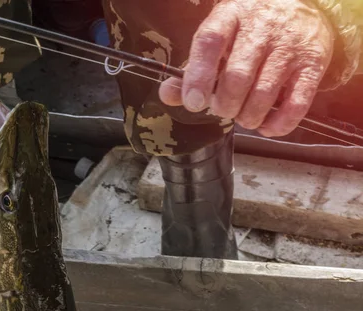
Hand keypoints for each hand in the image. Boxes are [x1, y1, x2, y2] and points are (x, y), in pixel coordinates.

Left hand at [159, 0, 334, 136]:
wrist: (300, 4)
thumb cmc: (249, 29)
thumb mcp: (218, 38)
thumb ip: (192, 68)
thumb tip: (168, 95)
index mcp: (230, 16)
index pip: (210, 43)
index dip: (198, 76)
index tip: (193, 102)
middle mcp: (262, 27)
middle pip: (237, 76)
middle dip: (224, 104)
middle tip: (222, 108)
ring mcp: (290, 46)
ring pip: (264, 94)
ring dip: (247, 117)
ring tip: (243, 115)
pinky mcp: (313, 64)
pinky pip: (296, 104)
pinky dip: (277, 124)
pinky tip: (266, 126)